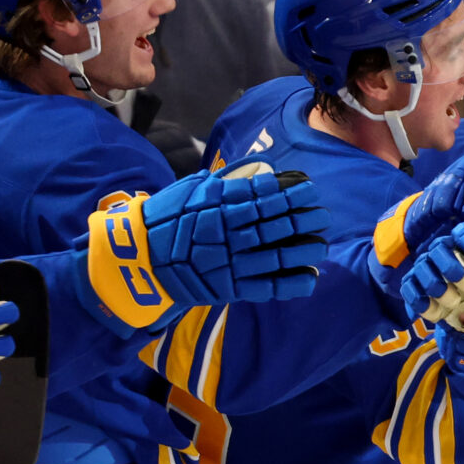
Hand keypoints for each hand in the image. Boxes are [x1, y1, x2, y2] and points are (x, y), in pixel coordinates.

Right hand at [75, 162, 327, 334]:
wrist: (140, 261)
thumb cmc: (164, 221)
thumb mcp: (190, 191)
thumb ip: (222, 184)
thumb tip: (253, 176)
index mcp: (220, 206)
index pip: (263, 197)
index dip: (290, 194)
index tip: (310, 190)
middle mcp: (230, 233)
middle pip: (276, 224)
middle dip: (303, 218)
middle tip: (323, 215)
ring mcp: (232, 262)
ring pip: (278, 255)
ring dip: (303, 249)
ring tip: (321, 243)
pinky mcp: (231, 287)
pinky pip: (267, 286)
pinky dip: (291, 283)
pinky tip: (310, 277)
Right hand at [403, 220, 463, 380]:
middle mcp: (453, 258)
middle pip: (440, 247)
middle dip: (452, 265)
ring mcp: (436, 275)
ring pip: (422, 266)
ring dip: (435, 284)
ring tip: (453, 302)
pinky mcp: (424, 294)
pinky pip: (410, 289)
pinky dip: (418, 300)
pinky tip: (434, 313)